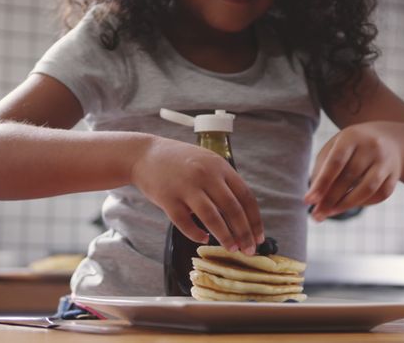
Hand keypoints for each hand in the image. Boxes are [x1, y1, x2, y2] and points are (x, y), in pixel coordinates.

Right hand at [131, 139, 263, 254]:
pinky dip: (196, 234)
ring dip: (225, 236)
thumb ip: (224, 182)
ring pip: (212, 218)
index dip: (254, 220)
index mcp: (220, 167)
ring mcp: (186, 186)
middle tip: (249, 250)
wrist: (145, 154)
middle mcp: (206, 175)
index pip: (246, 197)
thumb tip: (244, 214)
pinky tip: (203, 239)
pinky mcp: (167, 198)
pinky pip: (185, 223)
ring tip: (231, 249)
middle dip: (244, 233)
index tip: (259, 237)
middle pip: (232, 209)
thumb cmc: (180, 161)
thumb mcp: (207, 162)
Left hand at [304, 122, 403, 221]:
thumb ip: (322, 169)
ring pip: (367, 189)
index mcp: (352, 136)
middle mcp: (372, 146)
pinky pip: (380, 195)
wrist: (388, 139)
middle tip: (316, 215)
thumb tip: (314, 199)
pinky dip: (363, 203)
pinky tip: (349, 205)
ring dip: (346, 205)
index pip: (335, 162)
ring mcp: (386, 161)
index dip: (321, 183)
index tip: (309, 201)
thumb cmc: (351, 147)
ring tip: (329, 213)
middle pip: (349, 177)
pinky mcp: (395, 175)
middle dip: (330, 199)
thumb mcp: (335, 148)